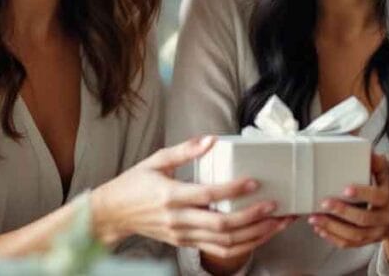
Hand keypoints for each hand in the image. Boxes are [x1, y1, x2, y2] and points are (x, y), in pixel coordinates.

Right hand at [92, 136, 291, 258]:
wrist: (113, 214)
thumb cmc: (134, 184)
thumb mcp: (156, 160)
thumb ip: (184, 150)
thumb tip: (210, 139)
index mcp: (170, 196)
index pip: (207, 194)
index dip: (232, 190)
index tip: (253, 182)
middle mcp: (178, 219)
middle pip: (221, 224)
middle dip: (251, 217)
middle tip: (273, 206)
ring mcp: (182, 235)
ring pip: (223, 241)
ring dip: (253, 234)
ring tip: (275, 223)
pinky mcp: (185, 243)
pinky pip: (217, 249)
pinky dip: (241, 246)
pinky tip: (258, 236)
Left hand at [309, 154, 388, 247]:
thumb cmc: (381, 191)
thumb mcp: (383, 176)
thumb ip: (376, 164)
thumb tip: (370, 152)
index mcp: (388, 199)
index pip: (378, 197)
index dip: (362, 193)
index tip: (346, 189)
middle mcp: (385, 218)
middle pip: (364, 219)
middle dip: (342, 212)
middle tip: (324, 203)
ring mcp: (376, 233)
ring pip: (354, 235)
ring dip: (332, 227)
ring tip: (315, 218)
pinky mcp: (366, 242)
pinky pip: (349, 244)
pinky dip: (332, 237)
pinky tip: (320, 229)